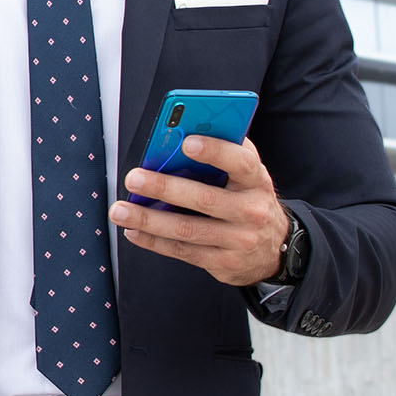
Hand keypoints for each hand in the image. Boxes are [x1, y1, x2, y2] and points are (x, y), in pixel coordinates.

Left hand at [109, 135, 289, 287]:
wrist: (274, 249)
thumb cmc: (249, 199)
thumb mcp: (248, 175)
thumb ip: (225, 151)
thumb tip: (184, 132)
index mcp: (257, 181)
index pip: (240, 162)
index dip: (215, 151)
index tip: (186, 142)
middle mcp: (251, 211)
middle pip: (205, 198)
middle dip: (165, 187)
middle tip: (134, 178)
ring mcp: (238, 240)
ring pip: (188, 230)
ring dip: (149, 219)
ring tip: (120, 210)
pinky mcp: (223, 263)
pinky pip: (183, 252)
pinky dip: (154, 242)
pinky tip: (133, 231)